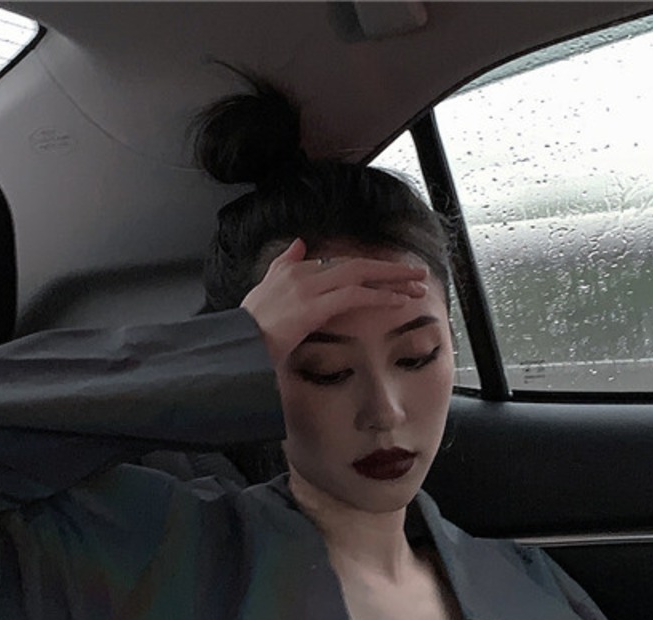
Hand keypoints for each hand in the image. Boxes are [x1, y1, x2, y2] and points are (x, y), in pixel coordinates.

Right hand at [241, 238, 427, 367]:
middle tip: (416, 273)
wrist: (235, 344)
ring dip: (392, 279)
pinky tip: (398, 301)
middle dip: (389, 268)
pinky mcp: (313, 306)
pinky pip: (354, 296)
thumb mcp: (264, 289)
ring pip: (360, 275)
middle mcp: (303, 272)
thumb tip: (297, 242)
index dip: (368, 270)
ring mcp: (308, 288)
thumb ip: (282, 264)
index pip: (340, 264)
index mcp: (293, 269)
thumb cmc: (247, 329)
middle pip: (356, 264)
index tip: (390, 277)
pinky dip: (379, 296)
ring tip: (417, 285)